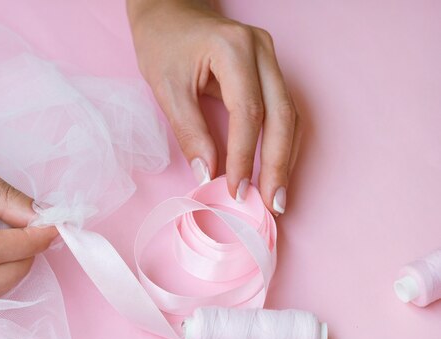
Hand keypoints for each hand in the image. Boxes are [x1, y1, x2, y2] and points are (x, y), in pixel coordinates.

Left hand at [127, 0, 300, 214]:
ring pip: (290, 114)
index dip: (244, 156)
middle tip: (273, 204)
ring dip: (285, 157)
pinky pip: (283, 110)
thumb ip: (189, 131)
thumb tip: (207, 174)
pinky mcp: (270, 69)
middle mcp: (262, 50)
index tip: (236, 190)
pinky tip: (275, 169)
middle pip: (282, 115)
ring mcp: (271, 57)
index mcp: (234, 48)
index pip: (248, 113)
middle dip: (278, 164)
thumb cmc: (163, 42)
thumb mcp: (166, 87)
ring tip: (277, 196)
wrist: (170, 10)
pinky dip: (280, 142)